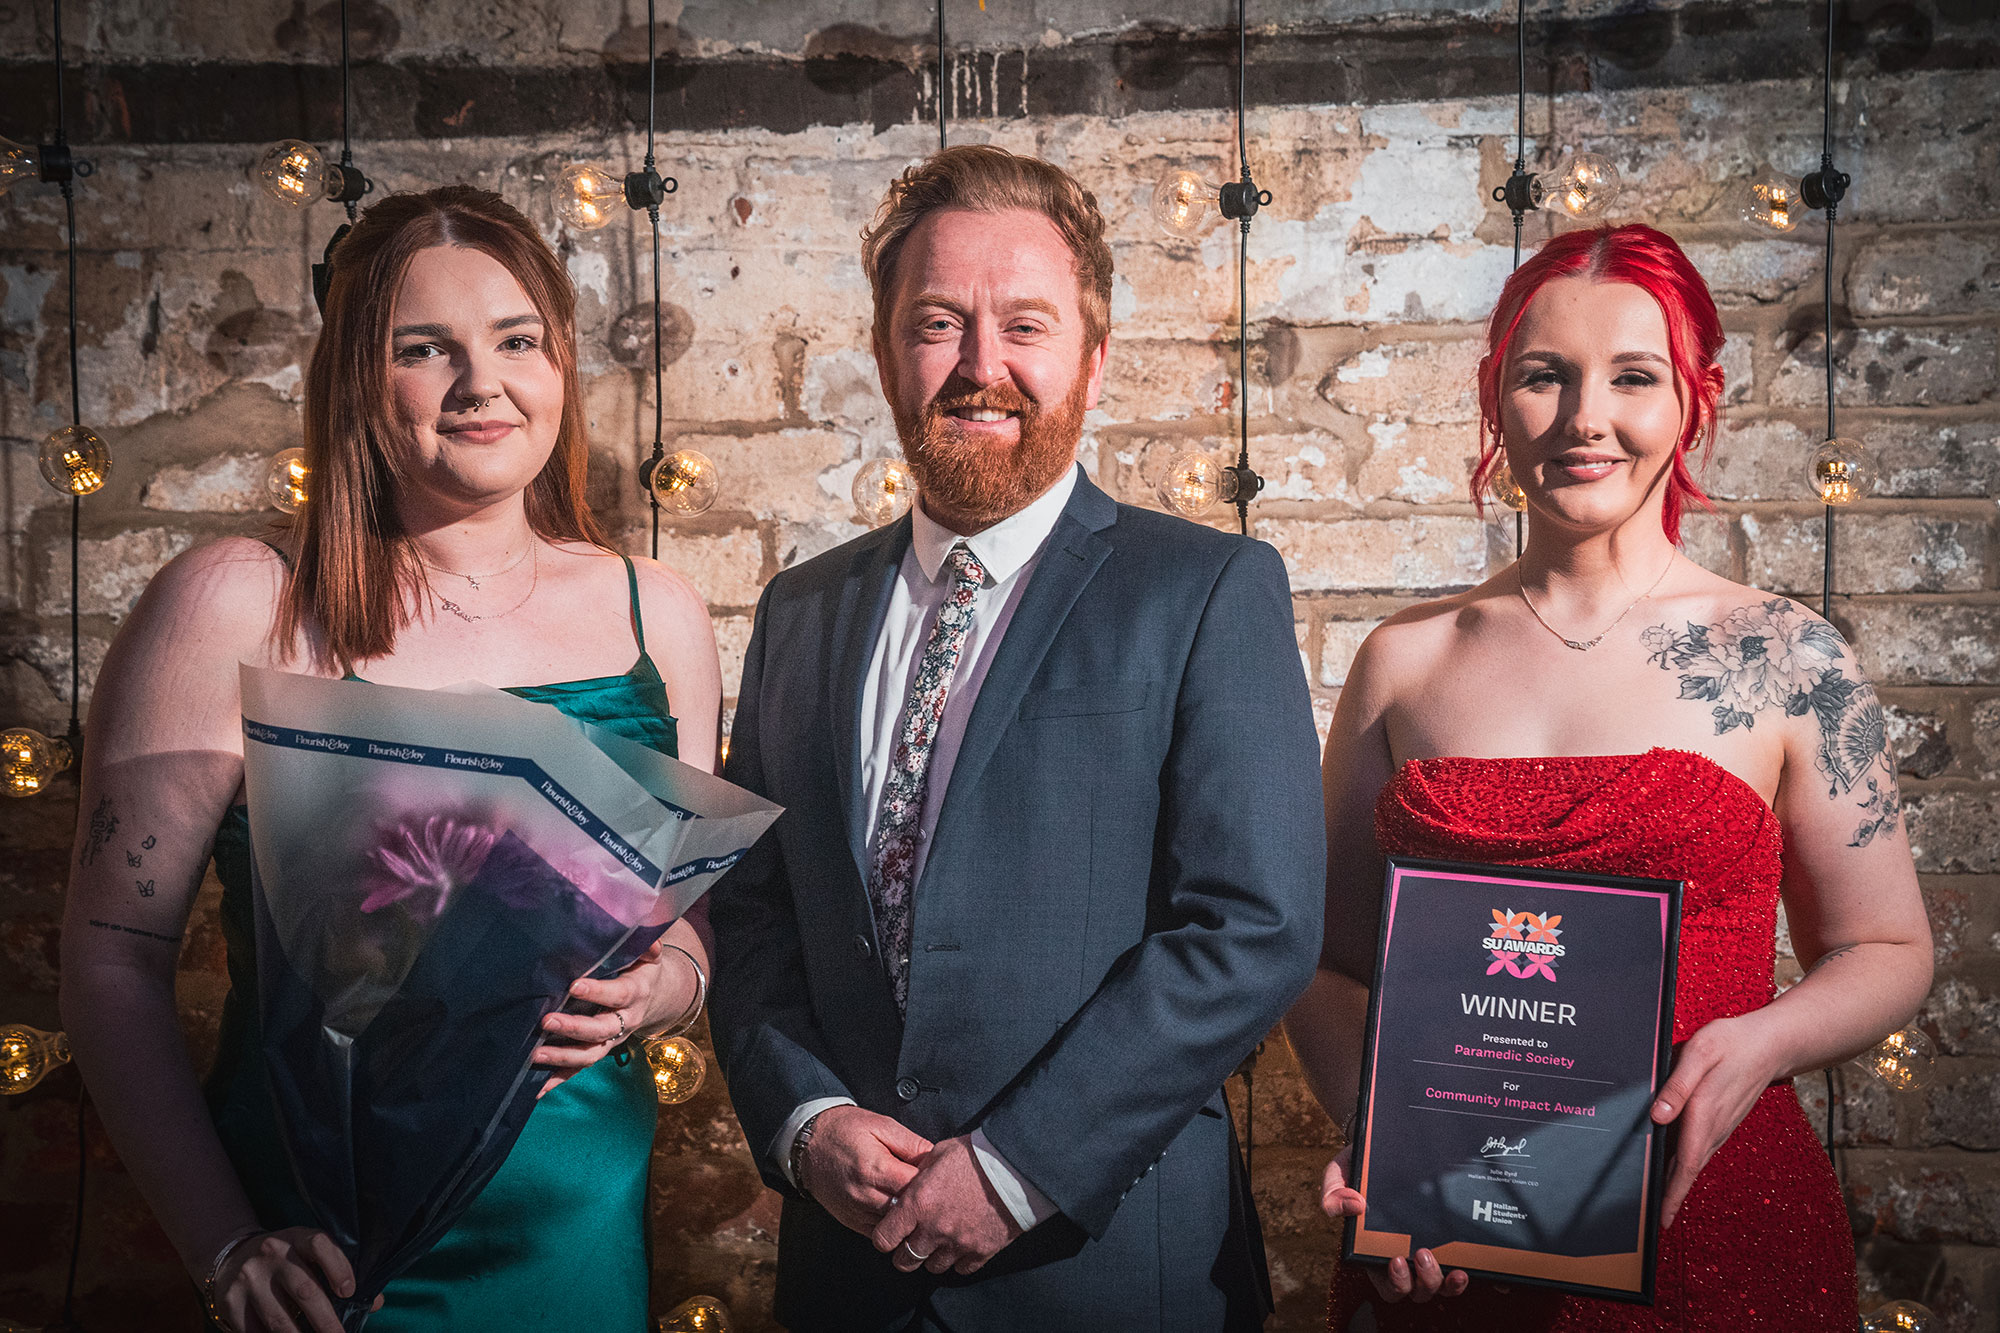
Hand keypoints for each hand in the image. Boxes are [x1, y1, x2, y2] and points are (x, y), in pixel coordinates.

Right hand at [210, 1227, 381, 1332]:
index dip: (338, 1267)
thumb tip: (374, 1303)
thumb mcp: (308, 1256)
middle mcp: (271, 1253)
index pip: (320, 1244)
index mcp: (296, 1237)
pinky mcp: (231, 1302)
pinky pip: (255, 1331)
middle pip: (305, 1290)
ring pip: (280, 1318)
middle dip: (326, 1320)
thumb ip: (338, 1274)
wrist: (231, 1257)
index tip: (350, 1292)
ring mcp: (249, 1278)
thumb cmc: (285, 1260)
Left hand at [534, 942, 690, 1092]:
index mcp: (635, 994)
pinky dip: (558, 1081)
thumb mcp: (647, 956)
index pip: (618, 994)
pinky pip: (579, 1070)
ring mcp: (611, 1040)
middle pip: (601, 1030)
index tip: (574, 985)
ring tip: (535, 1053)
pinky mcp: (598, 1051)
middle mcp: (625, 1022)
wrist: (653, 997)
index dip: (598, 992)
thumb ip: (646, 947)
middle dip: (574, 1028)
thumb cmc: (640, 971)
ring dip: (563, 1057)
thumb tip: (649, 938)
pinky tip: (536, 1089)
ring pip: (590, 1054)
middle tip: (547, 1021)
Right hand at [802, 1106, 931, 1237]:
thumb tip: (935, 1159)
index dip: (933, 1183)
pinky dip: (892, 1225)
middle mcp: (865, 1194)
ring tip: (919, 1205)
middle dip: (923, 1203)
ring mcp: (856, 1210)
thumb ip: (912, 1143)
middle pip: (908, 1211)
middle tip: (933, 1193)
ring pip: (895, 1226)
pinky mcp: (851, 1221)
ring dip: (908, 1217)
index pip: (916, 1187)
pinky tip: (899, 1213)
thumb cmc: (845, 1130)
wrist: (808, 1144)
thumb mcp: (882, 1125)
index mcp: (875, 1168)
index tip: (938, 1177)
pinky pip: (879, 1233)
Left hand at [872, 1135, 1022, 1276]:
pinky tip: (962, 1244)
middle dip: (904, 1254)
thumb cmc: (975, 1155)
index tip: (890, 1233)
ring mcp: (958, 1244)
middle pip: (905, 1261)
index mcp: (917, 1203)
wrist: (1015, 1167)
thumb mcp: (938, 1154)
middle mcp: (934, 1229)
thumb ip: (918, 1173)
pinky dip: (959, 1260)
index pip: (884, 1238)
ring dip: (932, 1256)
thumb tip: (908, 1182)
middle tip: (911, 1242)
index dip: (884, 1237)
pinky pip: (961, 1269)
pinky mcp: (981, 1252)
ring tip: (940, 1241)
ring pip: (933, 1267)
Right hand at [1319, 1147, 1469, 1303]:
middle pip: (1415, 1291)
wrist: (1386, 1144)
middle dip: (1420, 1283)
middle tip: (1421, 1255)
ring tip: (1447, 1265)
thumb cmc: (1361, 1165)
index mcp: (1375, 1251)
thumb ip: (1333, 1192)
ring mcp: (1428, 1252)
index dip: (1393, 1282)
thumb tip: (1352, 1207)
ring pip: (1439, 1287)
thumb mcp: (1339, 1173)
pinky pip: (1457, 1271)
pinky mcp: (1449, 1242)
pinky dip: (1464, 1278)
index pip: (1386, 1283)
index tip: (1395, 1259)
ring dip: (1443, 1283)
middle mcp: (1403, 1257)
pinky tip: (1465, 1267)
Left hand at [1651, 1014, 1778, 1227]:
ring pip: (1693, 1160)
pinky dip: (1684, 1163)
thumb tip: (1658, 1115)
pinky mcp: (1721, 1120)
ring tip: (1655, 1198)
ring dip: (1676, 1181)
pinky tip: (1670, 1164)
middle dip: (1670, 1195)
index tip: (1662, 1220)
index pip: (1685, 1165)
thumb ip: (1678, 1085)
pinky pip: (1699, 1148)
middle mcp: (1714, 1128)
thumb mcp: (1699, 1054)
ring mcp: (1720, 1126)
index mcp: (1704, 1115)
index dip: (1672, 1194)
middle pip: (1687, 1170)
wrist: (1769, 1044)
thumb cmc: (1731, 1044)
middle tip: (1650, 1218)